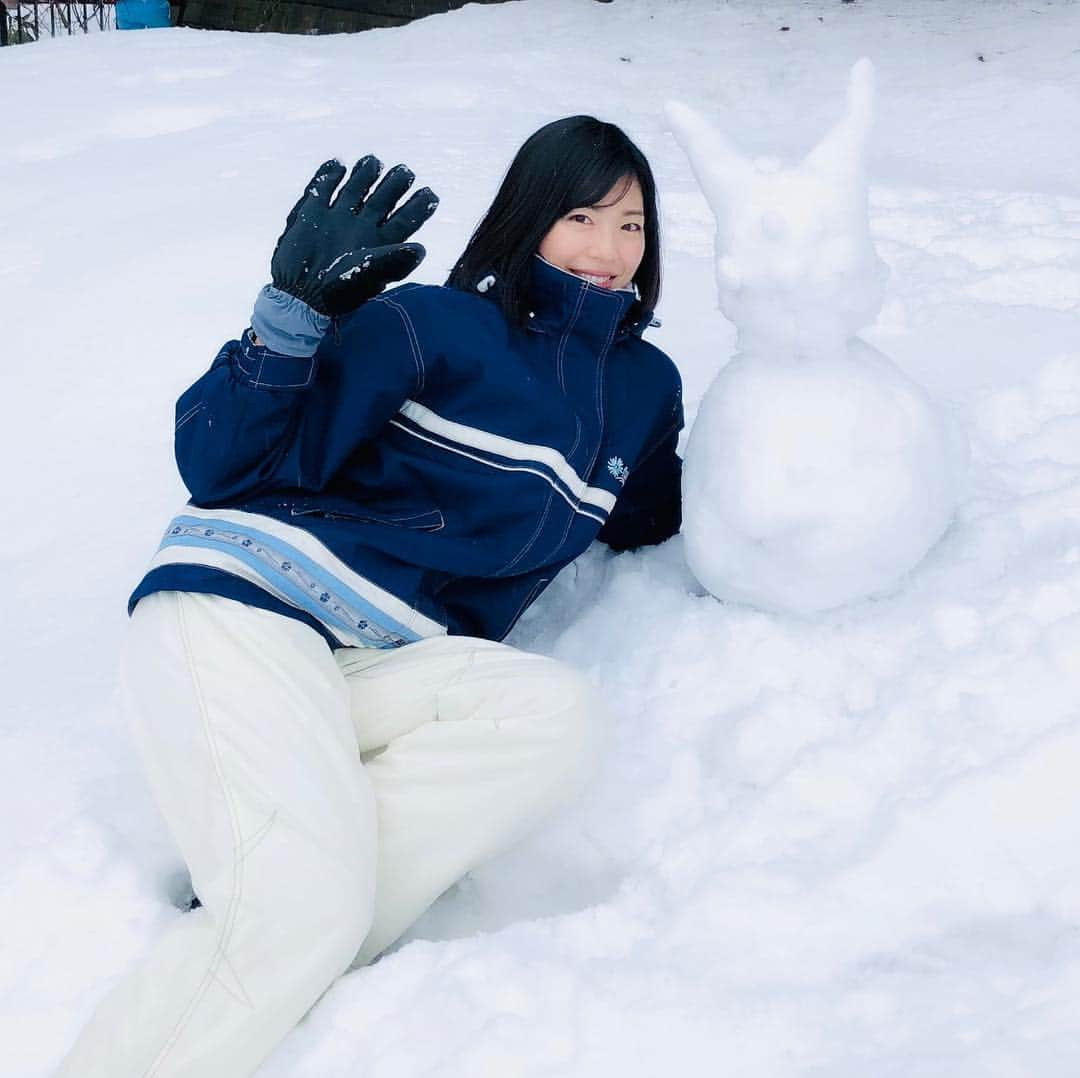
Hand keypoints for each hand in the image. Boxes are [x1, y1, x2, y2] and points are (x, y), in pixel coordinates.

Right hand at [270, 156, 437, 316]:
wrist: (300, 297)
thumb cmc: (339, 293)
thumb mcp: (370, 275)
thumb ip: (395, 261)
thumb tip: (421, 250)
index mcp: (380, 244)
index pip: (404, 220)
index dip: (418, 207)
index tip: (431, 194)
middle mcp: (361, 229)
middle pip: (382, 200)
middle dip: (395, 185)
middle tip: (406, 171)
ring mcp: (336, 221)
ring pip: (354, 190)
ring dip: (364, 175)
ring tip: (373, 161)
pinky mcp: (311, 215)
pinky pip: (321, 189)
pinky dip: (327, 176)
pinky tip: (337, 166)